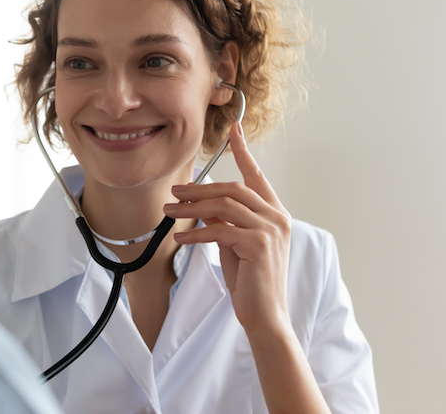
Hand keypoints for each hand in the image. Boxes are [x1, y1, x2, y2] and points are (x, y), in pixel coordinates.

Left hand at [163, 122, 292, 333]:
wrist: (266, 315)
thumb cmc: (250, 281)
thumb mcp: (234, 243)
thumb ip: (224, 220)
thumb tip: (201, 204)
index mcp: (274, 213)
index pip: (256, 175)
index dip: (243, 151)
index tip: (233, 130)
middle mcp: (276, 217)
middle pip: (233, 189)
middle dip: (199, 189)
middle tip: (173, 193)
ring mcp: (270, 230)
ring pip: (224, 206)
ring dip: (191, 208)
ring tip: (169, 212)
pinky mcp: (259, 246)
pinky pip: (220, 230)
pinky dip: (197, 233)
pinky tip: (181, 238)